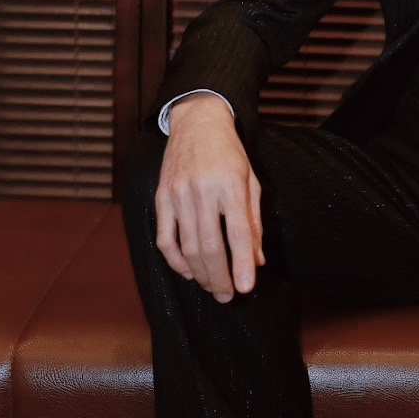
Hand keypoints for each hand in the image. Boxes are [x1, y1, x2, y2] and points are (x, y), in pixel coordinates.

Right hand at [154, 93, 263, 302]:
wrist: (197, 122)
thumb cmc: (229, 153)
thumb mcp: (250, 180)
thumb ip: (254, 221)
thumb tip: (257, 260)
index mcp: (230, 184)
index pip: (238, 233)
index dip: (241, 264)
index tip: (246, 288)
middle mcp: (202, 190)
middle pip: (210, 246)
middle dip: (219, 277)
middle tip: (228, 296)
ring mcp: (178, 194)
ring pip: (187, 247)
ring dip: (200, 274)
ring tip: (212, 287)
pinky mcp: (161, 197)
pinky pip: (164, 239)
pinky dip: (175, 261)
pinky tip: (188, 272)